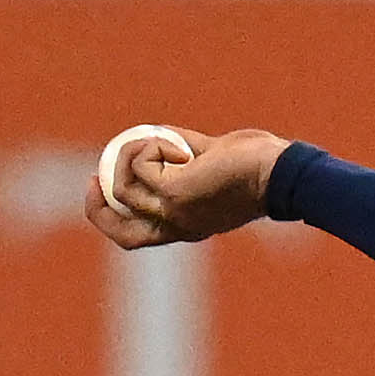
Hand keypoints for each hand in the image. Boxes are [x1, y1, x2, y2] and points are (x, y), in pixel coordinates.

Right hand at [84, 126, 291, 249]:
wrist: (280, 171)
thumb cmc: (256, 164)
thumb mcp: (209, 162)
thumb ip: (181, 157)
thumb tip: (155, 139)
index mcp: (187, 225)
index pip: (138, 236)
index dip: (111, 215)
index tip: (101, 183)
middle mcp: (180, 226)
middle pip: (122, 234)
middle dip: (97, 209)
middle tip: (94, 176)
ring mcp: (176, 212)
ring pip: (122, 190)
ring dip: (128, 156)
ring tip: (158, 139)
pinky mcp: (176, 194)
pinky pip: (140, 165)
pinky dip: (149, 144)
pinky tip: (177, 142)